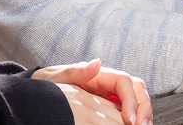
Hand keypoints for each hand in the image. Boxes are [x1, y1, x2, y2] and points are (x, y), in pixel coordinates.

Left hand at [33, 59, 151, 124]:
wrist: (39, 92)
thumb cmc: (46, 84)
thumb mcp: (54, 78)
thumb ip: (73, 71)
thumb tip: (96, 63)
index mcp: (97, 75)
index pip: (124, 81)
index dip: (131, 99)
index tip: (129, 120)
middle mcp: (107, 84)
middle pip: (136, 89)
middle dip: (143, 107)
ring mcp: (109, 97)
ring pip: (136, 101)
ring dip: (143, 115)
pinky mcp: (108, 109)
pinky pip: (127, 113)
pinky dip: (134, 120)